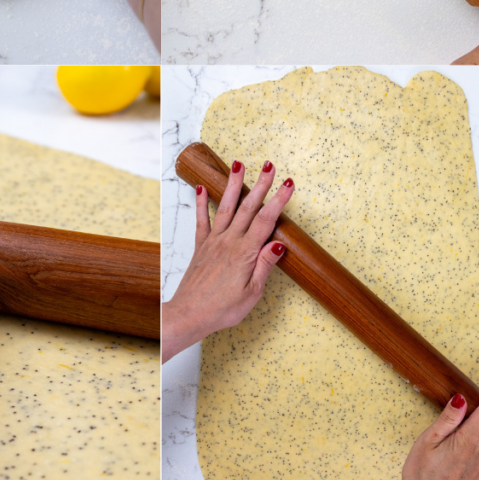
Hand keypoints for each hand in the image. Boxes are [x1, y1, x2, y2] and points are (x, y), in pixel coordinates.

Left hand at [162, 160, 293, 361]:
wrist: (190, 315)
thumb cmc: (223, 309)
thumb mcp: (252, 293)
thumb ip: (265, 266)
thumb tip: (279, 243)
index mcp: (245, 253)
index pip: (266, 221)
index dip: (278, 200)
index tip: (288, 183)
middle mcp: (229, 242)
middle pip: (248, 207)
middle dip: (260, 184)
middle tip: (270, 165)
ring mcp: (213, 241)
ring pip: (226, 207)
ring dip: (233, 184)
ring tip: (238, 164)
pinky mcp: (200, 246)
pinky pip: (201, 220)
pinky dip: (201, 203)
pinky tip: (202, 187)